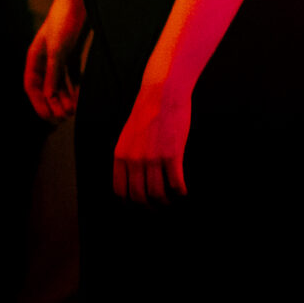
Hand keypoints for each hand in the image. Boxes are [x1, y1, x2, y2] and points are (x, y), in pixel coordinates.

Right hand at [24, 0, 87, 120]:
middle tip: (64, 118)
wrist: (79, 1)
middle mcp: (44, 59)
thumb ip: (53, 74)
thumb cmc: (64, 22)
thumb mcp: (57, 51)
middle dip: (53, 104)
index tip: (49, 117)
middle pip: (46, 87)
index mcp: (34, 57)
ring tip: (72, 111)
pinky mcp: (72, 53)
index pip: (32, 86)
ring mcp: (58, 56)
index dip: (38, 103)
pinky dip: (74, 87)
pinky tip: (80, 98)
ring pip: (59, 84)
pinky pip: (71, 76)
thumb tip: (49, 97)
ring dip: (64, 98)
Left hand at [111, 77, 189, 201]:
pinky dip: (181, 193)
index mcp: (120, 155)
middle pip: (138, 197)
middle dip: (149, 208)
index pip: (119, 191)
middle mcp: (133, 160)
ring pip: (157, 195)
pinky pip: (176, 185)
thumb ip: (127, 155)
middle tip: (159, 209)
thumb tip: (131, 177)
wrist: (162, 94)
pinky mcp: (171, 155)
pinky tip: (184, 192)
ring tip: (172, 201)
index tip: (140, 207)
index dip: (130, 204)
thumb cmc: (147, 113)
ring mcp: (152, 158)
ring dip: (166, 203)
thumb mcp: (127, 135)